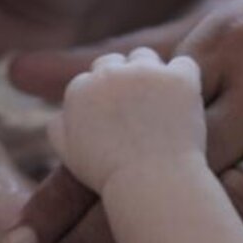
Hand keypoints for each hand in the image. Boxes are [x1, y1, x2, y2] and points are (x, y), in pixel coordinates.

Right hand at [47, 48, 205, 191]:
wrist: (152, 184)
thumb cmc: (109, 176)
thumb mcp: (69, 155)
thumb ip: (59, 127)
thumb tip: (61, 113)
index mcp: (80, 89)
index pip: (91, 77)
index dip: (104, 96)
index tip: (116, 116)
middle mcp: (110, 73)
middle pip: (115, 61)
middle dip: (123, 79)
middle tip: (137, 109)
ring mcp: (146, 72)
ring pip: (146, 57)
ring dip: (150, 73)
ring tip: (160, 104)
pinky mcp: (179, 78)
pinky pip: (184, 64)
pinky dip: (184, 78)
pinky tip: (183, 99)